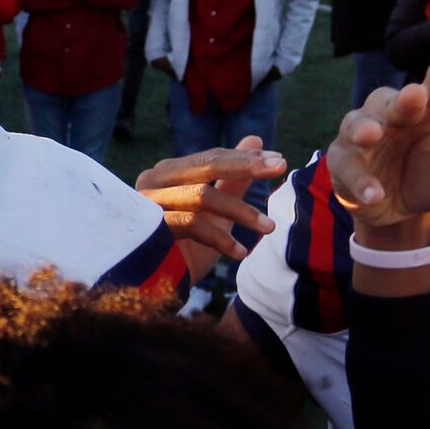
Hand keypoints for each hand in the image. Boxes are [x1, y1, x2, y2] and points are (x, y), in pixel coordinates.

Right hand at [134, 137, 284, 267]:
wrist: (151, 289)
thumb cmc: (183, 246)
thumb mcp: (215, 212)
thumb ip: (233, 179)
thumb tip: (255, 139)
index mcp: (169, 173)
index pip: (211, 157)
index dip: (246, 158)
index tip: (280, 161)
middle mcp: (154, 180)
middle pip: (205, 165)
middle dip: (246, 166)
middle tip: (280, 167)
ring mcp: (149, 202)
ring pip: (202, 196)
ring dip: (240, 212)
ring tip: (269, 228)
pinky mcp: (149, 227)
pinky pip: (191, 225)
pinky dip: (220, 239)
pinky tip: (241, 253)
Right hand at [323, 33, 429, 237]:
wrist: (400, 211)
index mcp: (429, 109)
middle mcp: (394, 115)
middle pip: (392, 99)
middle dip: (400, 98)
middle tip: (414, 95)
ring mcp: (363, 135)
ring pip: (357, 123)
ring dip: (363, 129)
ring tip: (371, 136)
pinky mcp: (343, 160)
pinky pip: (346, 165)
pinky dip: (359, 180)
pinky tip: (375, 194)